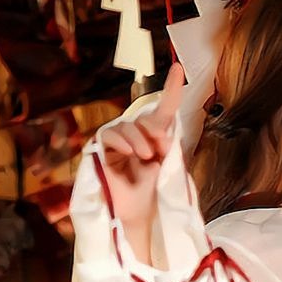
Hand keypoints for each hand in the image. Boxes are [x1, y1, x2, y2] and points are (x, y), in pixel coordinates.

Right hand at [98, 62, 185, 225]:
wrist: (138, 213)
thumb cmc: (153, 190)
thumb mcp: (167, 164)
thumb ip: (167, 143)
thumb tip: (163, 128)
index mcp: (155, 136)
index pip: (164, 109)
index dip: (171, 89)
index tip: (177, 69)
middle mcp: (137, 134)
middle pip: (146, 119)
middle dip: (154, 130)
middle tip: (158, 149)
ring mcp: (119, 140)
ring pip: (128, 127)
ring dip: (138, 140)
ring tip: (145, 157)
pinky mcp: (103, 149)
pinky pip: (110, 134)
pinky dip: (120, 140)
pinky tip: (129, 151)